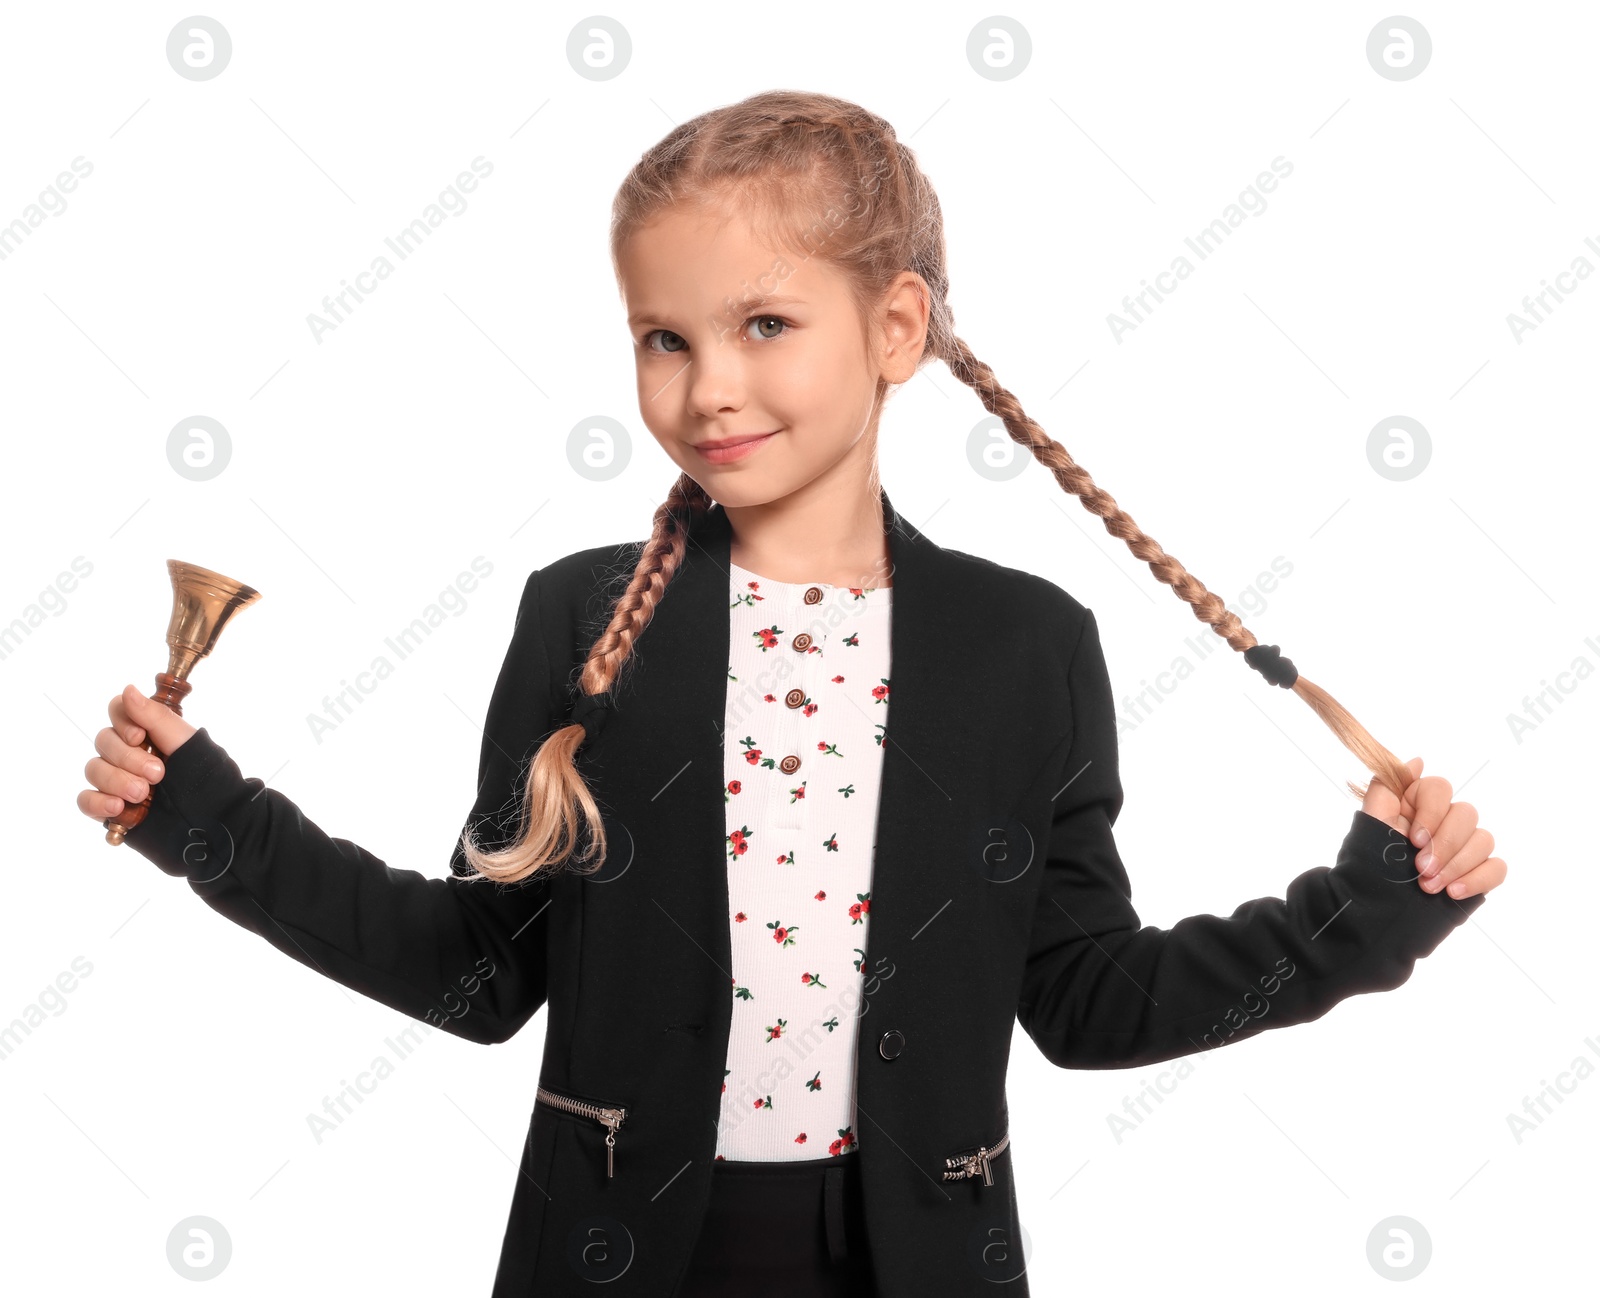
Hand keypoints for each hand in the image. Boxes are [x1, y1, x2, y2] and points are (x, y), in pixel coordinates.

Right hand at [76, 685, 198, 823]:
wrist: (216, 826)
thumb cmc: (209, 781)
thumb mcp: (187, 744)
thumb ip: (156, 718)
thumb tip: (127, 689)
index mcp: (152, 733)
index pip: (119, 712)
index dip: (122, 720)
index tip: (139, 736)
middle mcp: (132, 754)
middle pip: (104, 741)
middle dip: (128, 758)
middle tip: (158, 774)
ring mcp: (120, 781)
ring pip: (94, 769)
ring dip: (115, 780)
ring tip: (142, 794)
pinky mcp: (112, 808)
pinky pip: (86, 799)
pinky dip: (97, 801)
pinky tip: (118, 807)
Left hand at [1361, 756, 1505, 899]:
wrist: (1375, 907)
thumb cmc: (1369, 862)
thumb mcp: (1370, 821)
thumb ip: (1386, 786)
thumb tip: (1417, 762)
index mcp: (1418, 803)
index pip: (1441, 789)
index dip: (1431, 813)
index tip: (1414, 840)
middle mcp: (1444, 821)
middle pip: (1467, 814)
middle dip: (1445, 845)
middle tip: (1422, 869)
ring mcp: (1463, 847)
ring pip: (1484, 840)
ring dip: (1457, 865)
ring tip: (1430, 886)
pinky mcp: (1476, 872)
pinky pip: (1497, 867)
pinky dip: (1478, 879)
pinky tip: (1453, 892)